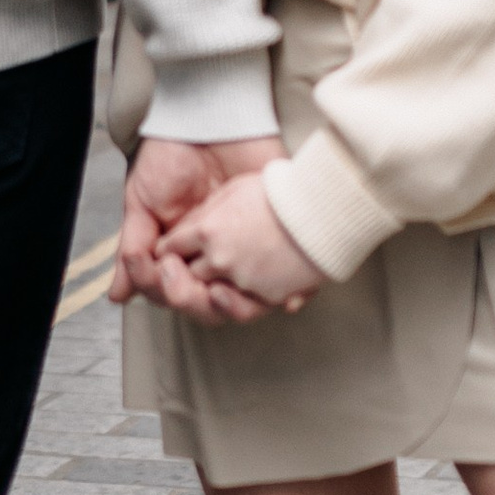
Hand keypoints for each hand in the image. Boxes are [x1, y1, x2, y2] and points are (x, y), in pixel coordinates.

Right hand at [117, 135, 281, 310]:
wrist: (207, 118)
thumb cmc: (171, 155)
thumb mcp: (142, 201)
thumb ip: (133, 245)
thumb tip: (117, 295)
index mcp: (180, 253)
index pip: (171, 293)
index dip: (162, 290)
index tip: (157, 268)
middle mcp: (212, 257)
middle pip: (206, 305)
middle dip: (189, 299)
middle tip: (180, 272)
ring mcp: (244, 250)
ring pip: (242, 302)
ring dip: (229, 305)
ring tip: (217, 286)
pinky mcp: (275, 239)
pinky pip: (285, 281)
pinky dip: (286, 297)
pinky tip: (281, 298)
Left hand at [158, 171, 323, 324]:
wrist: (324, 207)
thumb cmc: (282, 191)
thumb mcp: (234, 189)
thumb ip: (207, 212)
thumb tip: (189, 228)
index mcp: (207, 230)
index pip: (171, 247)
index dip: (170, 250)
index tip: (172, 251)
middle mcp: (219, 259)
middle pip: (187, 275)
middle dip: (184, 273)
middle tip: (186, 269)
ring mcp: (243, 280)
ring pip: (211, 296)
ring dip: (212, 290)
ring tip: (220, 280)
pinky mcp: (266, 295)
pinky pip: (245, 305)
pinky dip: (242, 298)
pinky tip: (246, 287)